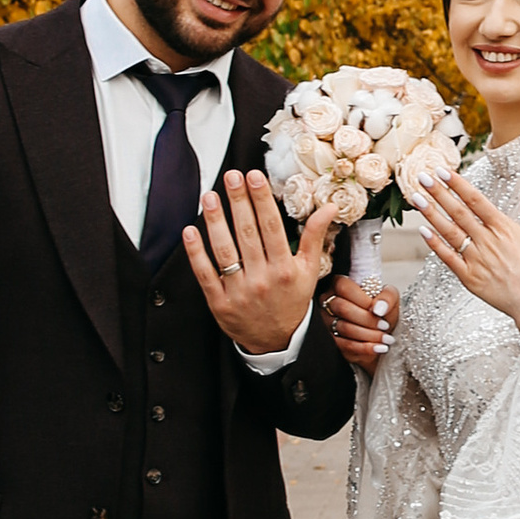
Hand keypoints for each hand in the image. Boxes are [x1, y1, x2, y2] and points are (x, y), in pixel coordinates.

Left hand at [186, 168, 341, 354]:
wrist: (277, 342)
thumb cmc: (292, 301)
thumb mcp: (310, 271)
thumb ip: (315, 237)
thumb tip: (328, 207)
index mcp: (285, 269)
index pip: (271, 227)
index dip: (262, 200)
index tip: (254, 176)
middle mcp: (262, 279)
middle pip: (247, 234)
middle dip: (238, 202)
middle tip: (231, 176)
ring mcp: (239, 292)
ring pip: (225, 251)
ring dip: (215, 222)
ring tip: (210, 196)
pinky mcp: (219, 303)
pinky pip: (206, 274)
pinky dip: (197, 253)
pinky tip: (190, 231)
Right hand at [324, 276, 398, 371]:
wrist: (382, 333)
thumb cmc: (382, 312)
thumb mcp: (391, 298)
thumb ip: (387, 297)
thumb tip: (378, 308)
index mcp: (340, 285)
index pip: (344, 287)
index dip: (363, 300)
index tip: (380, 311)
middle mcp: (329, 302)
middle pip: (342, 308)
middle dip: (368, 319)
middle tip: (385, 326)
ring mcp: (327, 322)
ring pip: (344, 328)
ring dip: (369, 335)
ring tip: (385, 338)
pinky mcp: (331, 341)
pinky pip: (344, 345)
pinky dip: (364, 348)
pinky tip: (378, 347)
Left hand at [410, 167, 519, 349]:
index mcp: (505, 228)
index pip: (476, 200)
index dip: (457, 184)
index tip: (442, 170)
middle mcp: (488, 241)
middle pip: (458, 212)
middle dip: (438, 192)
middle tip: (421, 176)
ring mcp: (477, 260)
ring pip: (449, 232)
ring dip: (431, 214)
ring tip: (416, 198)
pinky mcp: (470, 279)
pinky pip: (448, 258)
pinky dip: (435, 244)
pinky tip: (423, 231)